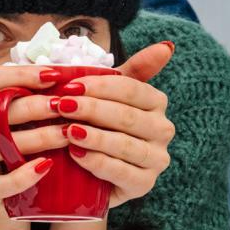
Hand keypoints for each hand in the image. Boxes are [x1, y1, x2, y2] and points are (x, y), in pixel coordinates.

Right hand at [0, 37, 66, 210]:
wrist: (7, 187)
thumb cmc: (11, 134)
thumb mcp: (4, 102)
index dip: (19, 76)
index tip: (55, 75)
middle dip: (32, 106)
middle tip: (65, 105)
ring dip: (37, 138)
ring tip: (68, 133)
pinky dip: (24, 175)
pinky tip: (48, 165)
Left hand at [53, 41, 176, 207]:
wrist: (88, 173)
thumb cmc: (97, 126)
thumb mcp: (109, 96)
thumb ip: (134, 70)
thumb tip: (167, 45)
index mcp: (157, 103)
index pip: (132, 89)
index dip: (100, 86)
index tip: (69, 86)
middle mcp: (163, 130)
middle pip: (128, 116)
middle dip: (92, 110)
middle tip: (61, 106)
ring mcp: (157, 159)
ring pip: (125, 145)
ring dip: (93, 137)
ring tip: (67, 131)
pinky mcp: (145, 185)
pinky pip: (122, 172)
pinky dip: (97, 162)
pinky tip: (76, 155)